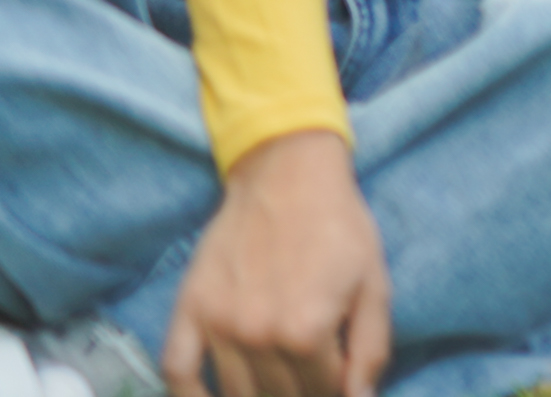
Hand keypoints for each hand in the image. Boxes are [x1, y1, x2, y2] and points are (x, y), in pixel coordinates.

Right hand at [164, 130, 391, 396]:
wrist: (287, 174)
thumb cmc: (339, 226)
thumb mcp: (373, 284)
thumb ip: (370, 349)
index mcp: (307, 331)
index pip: (324, 391)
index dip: (336, 388)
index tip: (340, 378)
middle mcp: (258, 336)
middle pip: (281, 396)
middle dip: (301, 392)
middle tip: (308, 377)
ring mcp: (219, 325)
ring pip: (236, 394)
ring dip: (259, 396)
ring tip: (275, 382)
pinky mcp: (190, 309)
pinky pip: (177, 371)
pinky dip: (189, 396)